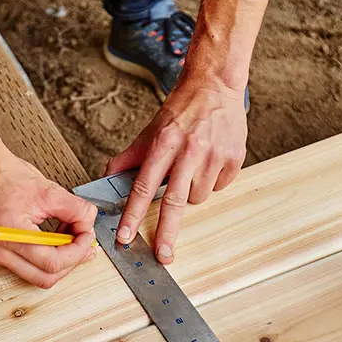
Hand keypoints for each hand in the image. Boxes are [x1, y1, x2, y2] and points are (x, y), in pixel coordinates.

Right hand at [0, 136, 97, 288]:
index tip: (87, 236)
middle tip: (83, 240)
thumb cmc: (3, 175)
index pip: (51, 261)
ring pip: (38, 276)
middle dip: (71, 260)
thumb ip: (76, 210)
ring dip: (60, 260)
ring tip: (69, 236)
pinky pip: (28, 267)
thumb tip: (89, 225)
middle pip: (46, 277)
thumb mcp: (48, 189)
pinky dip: (46, 257)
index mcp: (7, 232)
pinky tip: (54, 239)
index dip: (77, 252)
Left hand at [106, 79, 246, 264]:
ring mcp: (214, 155)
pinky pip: (219, 187)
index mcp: (164, 143)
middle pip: (175, 201)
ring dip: (191, 192)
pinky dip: (212, 181)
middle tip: (164, 255)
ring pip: (198, 197)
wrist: (215, 86)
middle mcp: (189, 150)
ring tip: (192, 168)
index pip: (143, 186)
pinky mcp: (234, 158)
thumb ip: (129, 157)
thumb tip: (107, 178)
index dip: (132, 214)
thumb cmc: (181, 111)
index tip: (126, 236)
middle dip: (167, 232)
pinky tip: (210, 162)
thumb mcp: (150, 131)